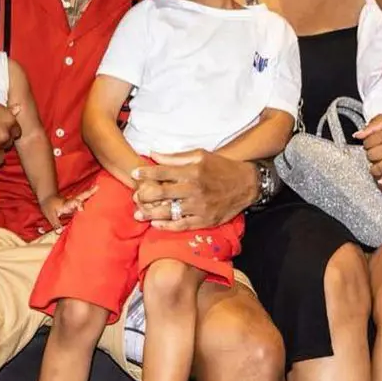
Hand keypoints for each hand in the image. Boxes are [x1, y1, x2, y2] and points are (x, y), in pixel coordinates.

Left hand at [39, 185, 96, 232]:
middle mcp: (72, 201)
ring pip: (84, 196)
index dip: (78, 205)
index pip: (73, 204)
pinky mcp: (76, 204)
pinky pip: (84, 199)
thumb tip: (60, 232)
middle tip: (97, 187)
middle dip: (89, 193)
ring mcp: (75, 202)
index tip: (81, 208)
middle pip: (81, 196)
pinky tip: (96, 191)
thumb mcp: (50, 216)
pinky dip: (90, 195)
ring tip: (98, 187)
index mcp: (66, 204)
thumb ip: (56, 224)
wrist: (48, 198)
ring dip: (91, 192)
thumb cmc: (49, 206)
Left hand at [130, 150, 256, 230]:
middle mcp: (194, 189)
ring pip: (169, 212)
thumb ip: (176, 157)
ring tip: (138, 213)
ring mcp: (199, 207)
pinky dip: (167, 226)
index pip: (163, 172)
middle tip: (135, 196)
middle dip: (144, 195)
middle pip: (162, 194)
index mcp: (193, 171)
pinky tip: (156, 224)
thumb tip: (153, 154)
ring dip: (151, 214)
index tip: (134, 173)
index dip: (146, 173)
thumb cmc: (221, 167)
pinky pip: (182, 225)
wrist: (247, 184)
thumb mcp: (200, 155)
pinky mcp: (205, 220)